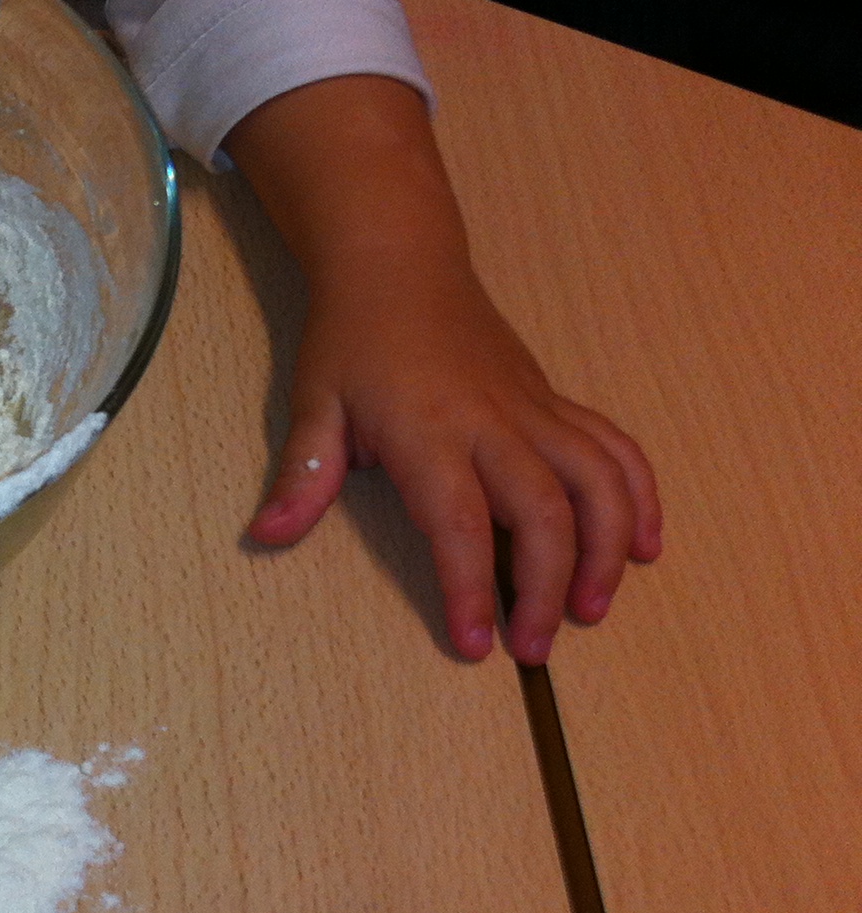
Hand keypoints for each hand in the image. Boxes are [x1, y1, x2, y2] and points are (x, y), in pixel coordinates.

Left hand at [226, 74, 661, 665]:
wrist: (398, 263)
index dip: (471, 586)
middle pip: (543, 510)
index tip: (475, 645)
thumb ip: (302, 474)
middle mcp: (494, 421)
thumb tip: (267, 533)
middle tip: (535, 649)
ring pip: (598, 480)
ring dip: (607, 548)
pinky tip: (644, 546)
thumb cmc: (351, 339)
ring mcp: (533, 409)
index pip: (459, 521)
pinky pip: (614, 448)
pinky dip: (639, 496)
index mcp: (428, 430)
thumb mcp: (314, 403)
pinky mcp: (555, 401)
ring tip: (595, 609)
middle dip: (548, 586)